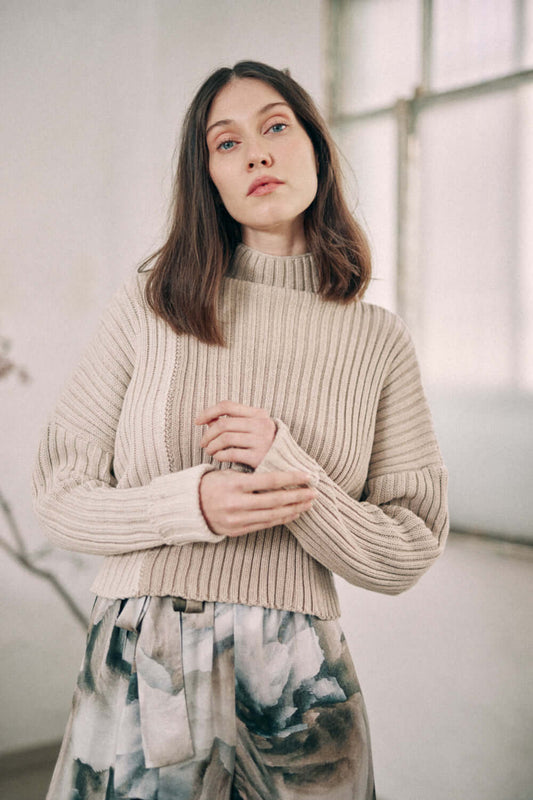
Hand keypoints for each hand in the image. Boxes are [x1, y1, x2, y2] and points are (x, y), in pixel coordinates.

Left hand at [196, 401, 275, 468]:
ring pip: (225, 438)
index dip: (209, 412)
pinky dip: (220, 455)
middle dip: (208, 434)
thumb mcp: (253, 428)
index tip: (198, 421)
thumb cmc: (265, 444)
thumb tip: (208, 420)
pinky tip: (218, 457)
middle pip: (224, 423)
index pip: (227, 406)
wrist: (286, 463)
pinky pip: (231, 453)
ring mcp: (261, 440)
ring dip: (212, 445)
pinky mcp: (259, 456)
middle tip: (202, 442)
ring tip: (209, 450)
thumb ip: (233, 422)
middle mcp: (261, 424)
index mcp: (258, 414)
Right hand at [199, 469, 315, 537]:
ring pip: (273, 516)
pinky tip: (293, 513)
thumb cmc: (213, 484)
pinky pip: (265, 525)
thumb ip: (252, 476)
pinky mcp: (238, 531)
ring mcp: (237, 520)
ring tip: (308, 503)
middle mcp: (236, 504)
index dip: (291, 478)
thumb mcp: (228, 474)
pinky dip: (282, 519)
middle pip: (275, 500)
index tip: (307, 475)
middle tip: (314, 491)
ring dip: (294, 509)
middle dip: (297, 496)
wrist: (190, 507)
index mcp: (234, 485)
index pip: (269, 480)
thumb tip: (282, 474)